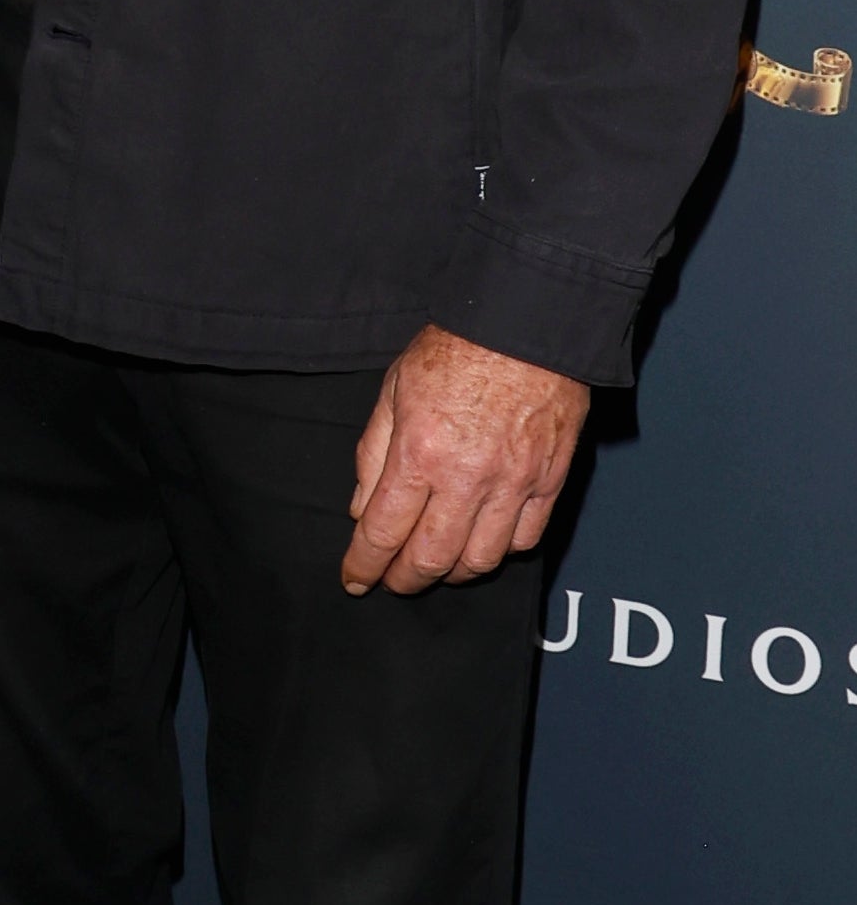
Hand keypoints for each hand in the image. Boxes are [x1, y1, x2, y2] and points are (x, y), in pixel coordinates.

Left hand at [342, 324, 588, 596]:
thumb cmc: (455, 349)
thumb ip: (374, 452)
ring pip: (481, 561)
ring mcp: (513, 483)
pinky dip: (500, 551)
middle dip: (405, 579)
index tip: (355, 579)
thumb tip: (362, 509)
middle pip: (432, 559)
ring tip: (435, 563)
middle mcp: (467, 477)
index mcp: (420, 450)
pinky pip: (524, 540)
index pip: (384, 529)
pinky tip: (482, 541)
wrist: (525, 325)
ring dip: (452, 572)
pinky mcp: (549, 482)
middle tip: (392, 580)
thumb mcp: (393, 387)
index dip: (365, 564)